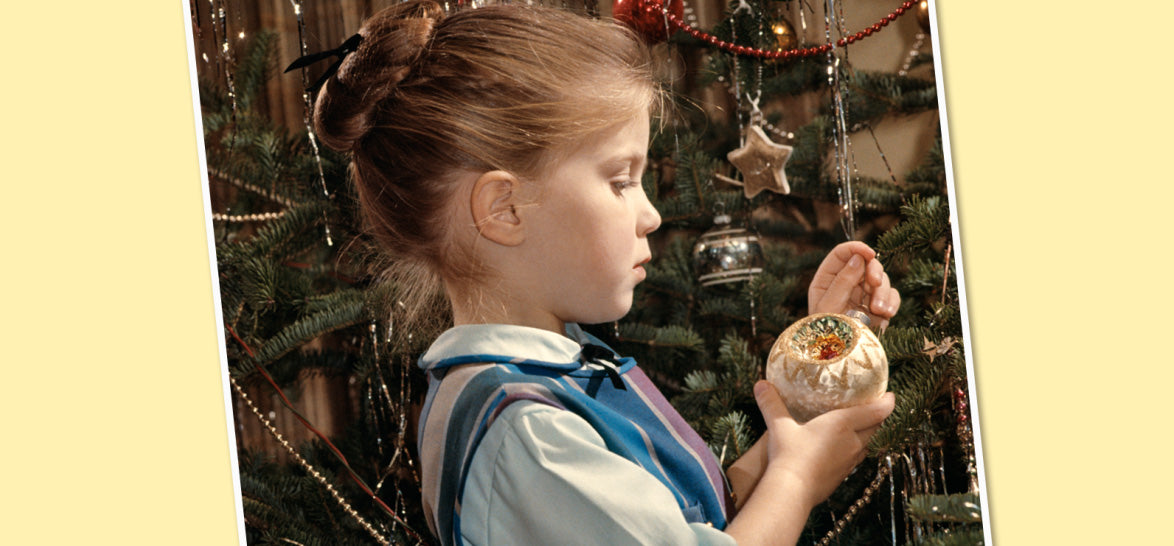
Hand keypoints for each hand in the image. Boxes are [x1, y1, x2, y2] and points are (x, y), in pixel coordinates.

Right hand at [753, 380, 894, 508]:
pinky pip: (857, 459)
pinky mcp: (843, 476)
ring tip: (860, 427)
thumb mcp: (779, 426)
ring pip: (869, 444)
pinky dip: (856, 450)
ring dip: (869, 434)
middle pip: (877, 427)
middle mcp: (853, 442)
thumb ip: (771, 403)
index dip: (887, 402)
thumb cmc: (789, 455)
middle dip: (879, 416)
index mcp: (843, 424)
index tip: (890, 395)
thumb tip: (760, 384)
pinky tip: (842, 450)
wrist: (792, 492)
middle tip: (874, 407)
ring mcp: (850, 462)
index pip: (877, 411)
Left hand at [808, 241, 900, 330]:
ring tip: (879, 311)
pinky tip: (886, 315)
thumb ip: (842, 281)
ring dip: (883, 293)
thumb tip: (858, 258)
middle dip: (874, 271)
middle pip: (866, 263)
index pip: (842, 254)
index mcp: (827, 279)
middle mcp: (846, 283)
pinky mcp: (878, 307)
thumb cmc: (825, 334)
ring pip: (882, 279)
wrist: (838, 359)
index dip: (856, 248)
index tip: (869, 254)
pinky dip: (892, 302)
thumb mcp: (829, 306)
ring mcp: (864, 295)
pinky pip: (892, 296)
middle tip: (874, 283)